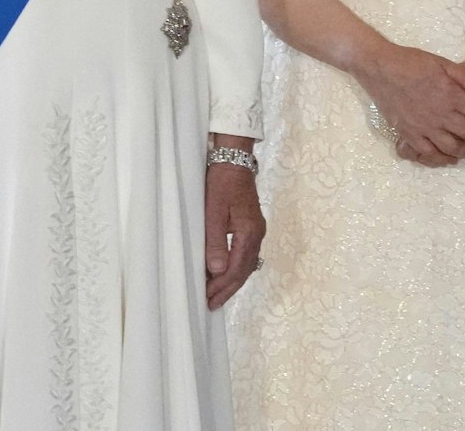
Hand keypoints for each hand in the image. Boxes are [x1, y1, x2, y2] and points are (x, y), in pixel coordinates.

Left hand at [204, 145, 264, 309]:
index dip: (222, 286)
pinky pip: (246, 255)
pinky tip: (226, 273)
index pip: (237, 268)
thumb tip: (217, 271)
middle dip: (228, 289)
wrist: (233, 160)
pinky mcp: (251, 225)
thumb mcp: (213, 212)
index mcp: (250, 232)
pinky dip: (236, 268)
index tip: (207, 300)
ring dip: (232, 281)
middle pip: (245, 270)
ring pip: (247, 264)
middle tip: (212, 305)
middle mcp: (257, 234)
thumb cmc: (221, 184)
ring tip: (217, 295)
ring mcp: (256, 230)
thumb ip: (215, 242)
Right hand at [358, 43, 464, 167]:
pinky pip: (428, 153)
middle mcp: (441, 114)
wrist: (381, 68)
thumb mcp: (444, 63)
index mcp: (452, 95)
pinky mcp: (409, 133)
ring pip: (452, 147)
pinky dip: (442, 159)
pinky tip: (450, 158)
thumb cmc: (413, 62)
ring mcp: (424, 126)